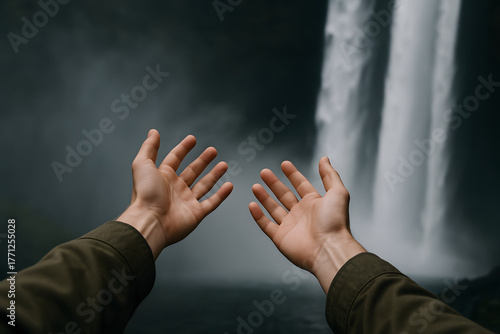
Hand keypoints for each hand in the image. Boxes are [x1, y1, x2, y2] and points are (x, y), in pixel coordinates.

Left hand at [118, 130, 232, 258]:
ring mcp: (186, 201)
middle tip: (213, 150)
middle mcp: (175, 188)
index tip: (193, 139)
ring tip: (224, 164)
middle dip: (203, 160)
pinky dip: (221, 195)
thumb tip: (153, 132)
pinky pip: (212, 203)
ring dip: (214, 174)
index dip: (183, 148)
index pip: (175, 158)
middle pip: (192, 171)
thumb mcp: (142, 164)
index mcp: (163, 177)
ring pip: (204, 185)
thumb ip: (149, 148)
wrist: (150, 221)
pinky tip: (229, 186)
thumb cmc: (145, 194)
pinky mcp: (196, 214)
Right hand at [249, 157, 364, 291]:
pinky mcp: (280, 238)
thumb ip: (330, 175)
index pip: (301, 184)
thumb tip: (324, 159)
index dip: (293, 174)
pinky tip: (252, 205)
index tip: (284, 164)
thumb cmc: (335, 222)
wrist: (328, 248)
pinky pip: (266, 225)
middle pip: (284, 195)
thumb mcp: (337, 192)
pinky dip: (258, 215)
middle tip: (264, 172)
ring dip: (264, 197)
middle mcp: (301, 214)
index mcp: (314, 203)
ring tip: (255, 185)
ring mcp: (290, 226)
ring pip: (273, 208)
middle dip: (274, 183)